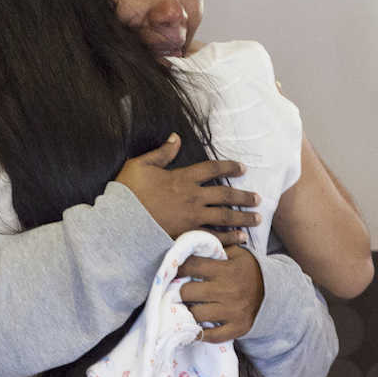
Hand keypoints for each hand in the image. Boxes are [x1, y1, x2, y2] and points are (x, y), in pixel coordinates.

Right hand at [116, 134, 260, 246]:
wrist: (119, 220)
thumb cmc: (127, 192)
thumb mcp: (141, 165)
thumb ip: (161, 152)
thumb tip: (176, 137)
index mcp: (182, 177)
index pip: (212, 169)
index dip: (229, 167)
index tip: (242, 168)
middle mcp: (192, 197)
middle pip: (225, 195)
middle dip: (244, 196)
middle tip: (258, 199)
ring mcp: (191, 218)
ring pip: (224, 216)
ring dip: (243, 218)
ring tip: (257, 219)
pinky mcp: (187, 235)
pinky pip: (213, 236)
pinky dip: (229, 238)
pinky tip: (241, 239)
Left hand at [177, 245, 263, 342]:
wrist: (277, 292)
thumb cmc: (251, 270)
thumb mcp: (238, 253)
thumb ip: (216, 248)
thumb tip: (190, 244)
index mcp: (226, 270)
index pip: (191, 266)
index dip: (178, 268)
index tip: (174, 271)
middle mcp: (227, 290)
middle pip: (187, 292)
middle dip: (181, 291)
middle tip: (180, 291)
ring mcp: (232, 311)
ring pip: (195, 315)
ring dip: (189, 312)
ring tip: (187, 308)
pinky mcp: (237, 328)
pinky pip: (211, 336)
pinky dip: (200, 335)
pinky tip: (193, 329)